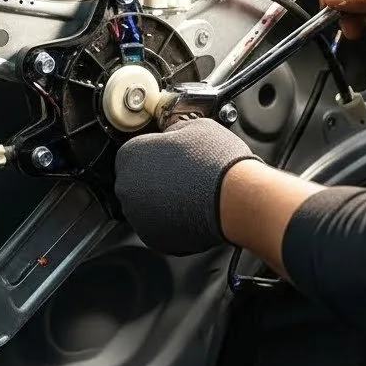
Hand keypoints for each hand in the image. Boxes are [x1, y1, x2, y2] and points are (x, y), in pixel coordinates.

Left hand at [114, 119, 262, 255]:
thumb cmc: (217, 163)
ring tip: (190, 193)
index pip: (134, 152)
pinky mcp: (155, 240)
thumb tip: (173, 134)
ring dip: (162, 201)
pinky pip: (159, 227)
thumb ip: (173, 130)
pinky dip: (171, 221)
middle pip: (137, 180)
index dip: (155, 153)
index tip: (169, 156)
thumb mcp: (194, 126)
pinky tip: (191, 210)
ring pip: (146, 206)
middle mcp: (127, 188)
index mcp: (130, 155)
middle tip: (183, 175)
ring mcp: (138, 217)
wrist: (238, 198)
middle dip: (156, 179)